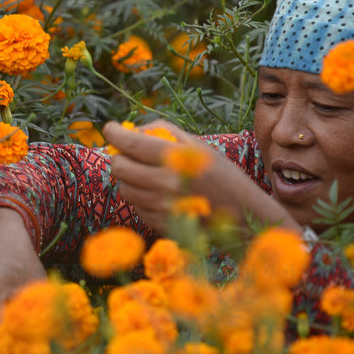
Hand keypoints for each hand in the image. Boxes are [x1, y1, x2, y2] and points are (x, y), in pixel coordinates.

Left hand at [103, 120, 299, 235]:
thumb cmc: (221, 174)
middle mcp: (164, 184)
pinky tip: (156, 192)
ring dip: (128, 178)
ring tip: (143, 172)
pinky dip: (140, 196)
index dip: (114, 133)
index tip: (111, 128)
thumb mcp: (199, 145)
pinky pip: (136, 207)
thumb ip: (166, 132)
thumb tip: (135, 129)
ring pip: (124, 189)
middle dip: (118, 156)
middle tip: (125, 152)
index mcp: (175, 159)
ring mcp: (161, 207)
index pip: (131, 143)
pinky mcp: (160, 224)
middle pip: (120, 167)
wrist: (243, 214)